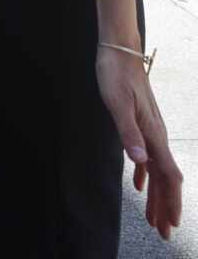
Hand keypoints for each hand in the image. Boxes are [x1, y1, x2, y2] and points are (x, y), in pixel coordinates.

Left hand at [96, 47, 183, 239]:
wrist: (118, 51)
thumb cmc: (115, 76)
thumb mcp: (117, 104)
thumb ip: (127, 133)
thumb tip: (140, 163)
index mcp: (154, 134)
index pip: (168, 176)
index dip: (170, 201)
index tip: (171, 223)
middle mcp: (157, 135)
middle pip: (165, 179)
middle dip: (165, 206)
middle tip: (164, 233)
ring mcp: (150, 130)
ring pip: (157, 170)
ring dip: (156, 195)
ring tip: (153, 217)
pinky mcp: (141, 124)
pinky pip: (147, 158)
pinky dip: (145, 176)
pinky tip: (138, 185)